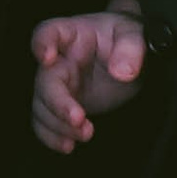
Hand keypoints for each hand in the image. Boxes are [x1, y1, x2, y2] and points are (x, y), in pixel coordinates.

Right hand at [29, 0, 145, 153]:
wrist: (129, 58)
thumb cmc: (126, 39)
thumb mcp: (134, 34)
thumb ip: (131, 48)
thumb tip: (123, 72)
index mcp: (73, 34)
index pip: (48, 32)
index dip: (42, 44)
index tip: (47, 58)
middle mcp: (59, 60)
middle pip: (44, 80)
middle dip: (57, 102)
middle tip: (78, 119)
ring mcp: (59, 84)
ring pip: (42, 105)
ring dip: (58, 124)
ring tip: (86, 134)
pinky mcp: (62, 106)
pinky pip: (45, 122)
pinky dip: (52, 136)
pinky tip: (68, 145)